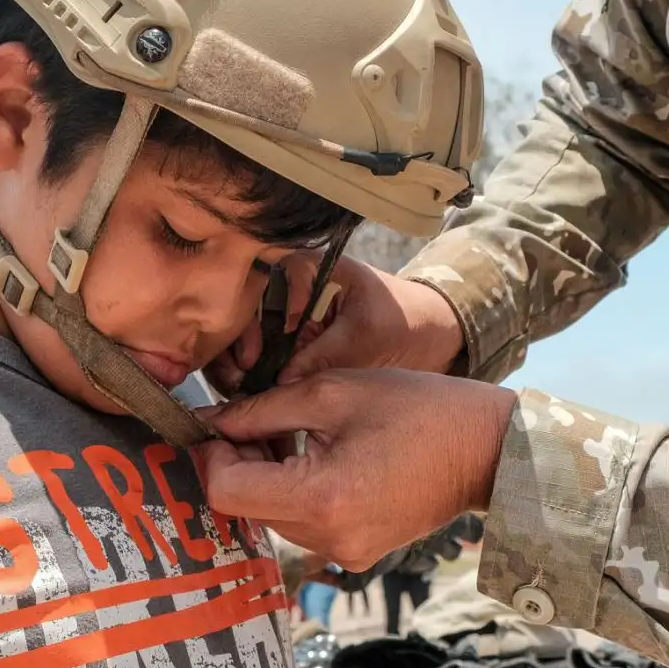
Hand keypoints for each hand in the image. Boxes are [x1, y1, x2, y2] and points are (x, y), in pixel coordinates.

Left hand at [194, 369, 515, 570]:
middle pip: (246, 506)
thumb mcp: (333, 392)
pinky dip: (297, 493)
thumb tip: (208, 422)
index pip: (226, 492)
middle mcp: (327, 539)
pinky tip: (322, 459)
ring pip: (271, 517)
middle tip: (259, 419)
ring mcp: (343, 553)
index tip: (221, 424)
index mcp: (321, 498)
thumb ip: (261, 410)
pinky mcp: (356, 554)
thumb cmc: (417, 408)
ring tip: (297, 436)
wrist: (485, 450)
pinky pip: (302, 525)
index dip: (212, 456)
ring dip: (268, 477)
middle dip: (240, 462)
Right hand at [206, 259, 465, 392]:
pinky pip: (263, 358)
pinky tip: (250, 398)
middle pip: (245, 312)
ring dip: (238, 364)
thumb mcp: (367, 335)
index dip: (250, 321)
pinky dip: (254, 377)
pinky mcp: (293, 345)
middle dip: (236, 347)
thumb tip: (283, 381)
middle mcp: (293, 289)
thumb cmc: (406, 321)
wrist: (432, 337)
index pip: (262, 285)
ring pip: (247, 337)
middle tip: (238, 380)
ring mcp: (290, 317)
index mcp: (311, 268)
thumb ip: (325, 354)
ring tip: (240, 392)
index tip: (254, 356)